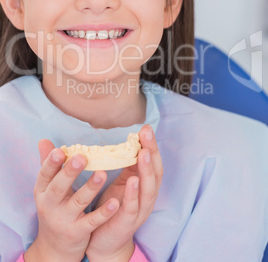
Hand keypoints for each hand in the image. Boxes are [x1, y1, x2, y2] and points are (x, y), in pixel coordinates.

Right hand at [24, 140, 119, 261]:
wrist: (54, 248)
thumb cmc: (55, 208)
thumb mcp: (48, 189)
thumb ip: (48, 165)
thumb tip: (43, 140)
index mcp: (43, 191)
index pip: (44, 175)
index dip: (51, 163)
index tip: (60, 150)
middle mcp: (50, 205)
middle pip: (59, 187)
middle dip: (69, 173)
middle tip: (81, 157)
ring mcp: (64, 220)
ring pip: (78, 202)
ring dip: (90, 188)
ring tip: (103, 174)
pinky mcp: (79, 232)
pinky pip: (92, 221)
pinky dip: (103, 213)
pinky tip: (115, 202)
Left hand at [86, 124, 162, 261]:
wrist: (105, 240)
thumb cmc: (114, 206)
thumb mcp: (123, 182)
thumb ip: (128, 165)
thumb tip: (130, 141)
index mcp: (146, 185)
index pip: (153, 162)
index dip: (151, 145)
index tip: (146, 127)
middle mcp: (148, 196)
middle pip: (156, 172)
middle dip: (152, 152)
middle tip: (147, 134)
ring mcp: (140, 210)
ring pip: (149, 189)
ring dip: (147, 170)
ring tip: (144, 153)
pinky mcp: (128, 222)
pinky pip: (133, 207)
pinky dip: (134, 194)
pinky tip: (132, 181)